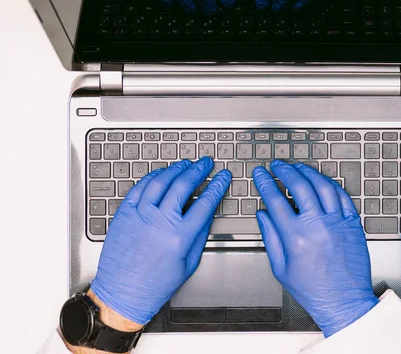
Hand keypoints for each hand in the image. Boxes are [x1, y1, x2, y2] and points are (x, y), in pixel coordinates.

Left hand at [90, 158, 231, 324]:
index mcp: (180, 236)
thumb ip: (200, 234)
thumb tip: (207, 212)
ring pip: (160, 181)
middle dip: (198, 170)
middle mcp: (159, 222)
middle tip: (206, 163)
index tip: (223, 177)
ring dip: (176, 169)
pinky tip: (161, 174)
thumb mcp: (189, 263)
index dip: (217, 186)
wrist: (123, 293)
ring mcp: (139, 216)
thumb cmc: (155, 284)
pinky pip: (139, 188)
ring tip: (185, 164)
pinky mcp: (124, 215)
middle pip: (183, 185)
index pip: (205, 202)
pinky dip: (152, 177)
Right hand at [252, 160, 377, 336]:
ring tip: (298, 168)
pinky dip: (330, 185)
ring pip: (323, 186)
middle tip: (278, 165)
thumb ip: (270, 237)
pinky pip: (342, 196)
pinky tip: (322, 182)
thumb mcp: (281, 267)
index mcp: (296, 237)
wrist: (343, 301)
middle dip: (285, 171)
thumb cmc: (313, 289)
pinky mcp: (353, 224)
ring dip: (308, 173)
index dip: (265, 183)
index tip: (260, 174)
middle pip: (299, 186)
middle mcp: (317, 225)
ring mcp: (338, 222)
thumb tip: (263, 215)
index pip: (275, 200)